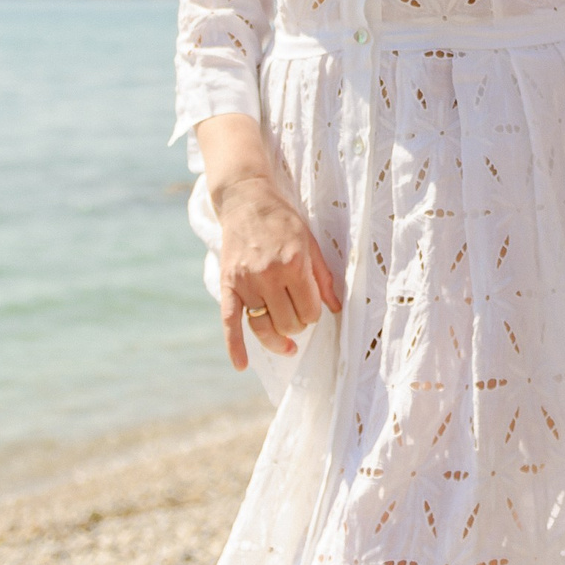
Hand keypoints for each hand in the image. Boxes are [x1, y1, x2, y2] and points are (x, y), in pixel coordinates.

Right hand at [193, 114, 342, 369]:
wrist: (246, 199)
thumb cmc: (283, 220)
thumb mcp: (310, 241)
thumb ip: (322, 276)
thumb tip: (336, 308)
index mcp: (293, 263)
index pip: (309, 309)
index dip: (314, 313)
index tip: (313, 307)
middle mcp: (268, 274)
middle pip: (288, 321)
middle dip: (298, 324)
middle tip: (299, 315)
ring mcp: (246, 281)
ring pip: (263, 327)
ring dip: (277, 341)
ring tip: (288, 346)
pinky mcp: (228, 284)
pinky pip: (230, 322)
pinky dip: (235, 347)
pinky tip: (242, 364)